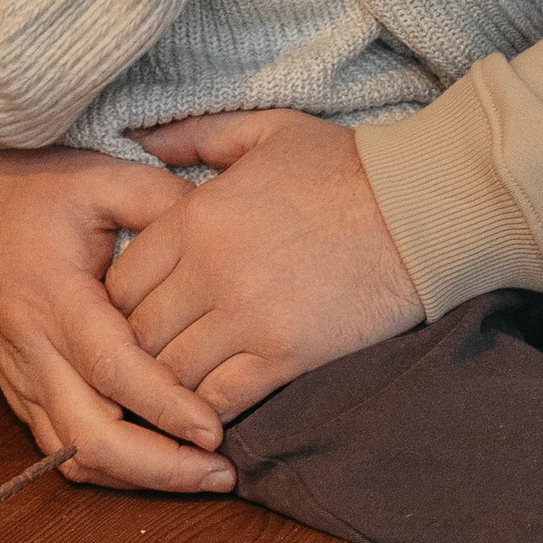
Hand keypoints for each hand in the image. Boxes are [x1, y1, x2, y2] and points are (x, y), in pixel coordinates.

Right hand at [0, 145, 238, 492]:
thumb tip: (225, 240)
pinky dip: (110, 465)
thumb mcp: (99, 177)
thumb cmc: (29, 191)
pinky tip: (159, 463)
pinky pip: (61, 448)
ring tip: (200, 475)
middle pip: (88, 438)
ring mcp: (19, 378)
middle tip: (220, 473)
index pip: (111, 370)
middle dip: (157, 468)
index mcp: (51, 296)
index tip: (213, 430)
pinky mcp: (18, 391)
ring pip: (72, 456)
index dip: (164, 407)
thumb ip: (164, 204)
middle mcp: (30, 350)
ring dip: (136, 477)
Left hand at [117, 108, 422, 411]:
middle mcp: (208, 270)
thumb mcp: (267, 130)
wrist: (424, 208)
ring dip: (166, 387)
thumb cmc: (349, 165)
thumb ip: (196, 135)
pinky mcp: (285, 354)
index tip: (136, 314)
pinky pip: (219, 399)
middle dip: (133, 353)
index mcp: (196, 217)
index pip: (119, 280)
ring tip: (171, 393)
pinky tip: (207, 412)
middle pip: (135, 334)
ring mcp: (245, 317)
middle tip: (145, 363)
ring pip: (169, 373)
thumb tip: (140, 139)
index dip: (118, 305)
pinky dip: (204, 411)